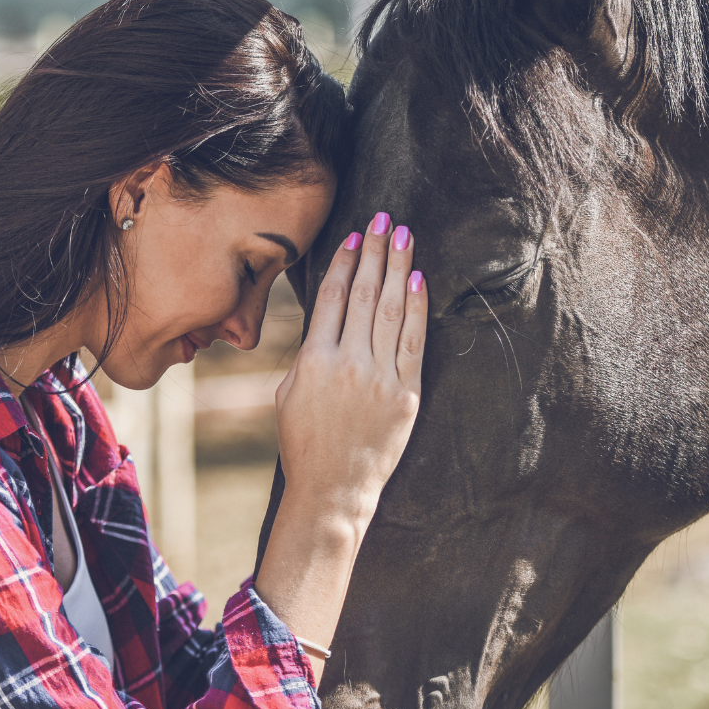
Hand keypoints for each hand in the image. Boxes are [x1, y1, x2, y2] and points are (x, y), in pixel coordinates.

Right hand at [273, 212, 427, 528]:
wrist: (332, 490)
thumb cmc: (304, 443)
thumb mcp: (289, 393)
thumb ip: (309, 353)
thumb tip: (330, 317)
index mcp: (313, 360)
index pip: (334, 297)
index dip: (346, 262)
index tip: (356, 235)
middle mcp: (348, 364)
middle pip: (367, 294)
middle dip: (376, 251)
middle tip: (385, 218)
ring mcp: (380, 379)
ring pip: (393, 310)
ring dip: (399, 267)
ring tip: (404, 235)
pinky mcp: (406, 395)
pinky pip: (414, 342)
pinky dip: (418, 308)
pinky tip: (418, 279)